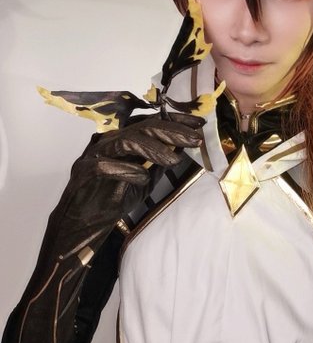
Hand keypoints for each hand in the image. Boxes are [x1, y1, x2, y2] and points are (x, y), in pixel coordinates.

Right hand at [77, 112, 203, 186]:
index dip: (174, 120)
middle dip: (171, 131)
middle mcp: (109, 141)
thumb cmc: (113, 198)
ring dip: (153, 149)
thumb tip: (183, 145)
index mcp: (122, 139)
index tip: (198, 123)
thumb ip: (159, 162)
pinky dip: (127, 170)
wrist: (85, 222)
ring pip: (125, 141)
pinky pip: (105, 166)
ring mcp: (94, 154)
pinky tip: (142, 178)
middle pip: (141, 127)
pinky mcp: (84, 172)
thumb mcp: (145, 179)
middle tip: (194, 139)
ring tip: (174, 160)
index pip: (150, 122)